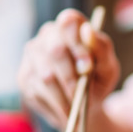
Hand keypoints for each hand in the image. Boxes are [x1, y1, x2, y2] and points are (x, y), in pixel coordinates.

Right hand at [17, 9, 119, 130]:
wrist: (85, 105)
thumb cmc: (98, 80)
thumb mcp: (108, 66)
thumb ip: (101, 48)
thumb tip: (87, 31)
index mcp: (71, 25)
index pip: (68, 22)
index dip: (77, 43)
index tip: (88, 66)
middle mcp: (48, 34)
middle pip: (55, 51)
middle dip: (71, 77)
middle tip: (81, 94)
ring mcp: (32, 54)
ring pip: (46, 75)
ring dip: (65, 96)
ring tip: (76, 107)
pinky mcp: (24, 76)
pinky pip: (38, 91)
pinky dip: (56, 105)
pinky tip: (65, 109)